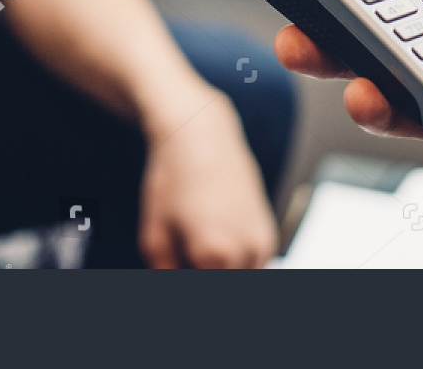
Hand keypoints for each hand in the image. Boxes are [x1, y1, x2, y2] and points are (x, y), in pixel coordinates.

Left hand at [137, 91, 277, 267]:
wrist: (201, 136)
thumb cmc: (173, 180)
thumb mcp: (154, 235)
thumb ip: (165, 272)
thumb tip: (173, 281)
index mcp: (216, 255)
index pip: (203, 287)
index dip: (185, 276)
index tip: (175, 266)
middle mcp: (247, 251)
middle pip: (226, 281)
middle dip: (203, 274)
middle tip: (184, 258)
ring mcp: (262, 242)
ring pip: (243, 277)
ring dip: (221, 272)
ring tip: (196, 252)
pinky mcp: (268, 233)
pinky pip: (254, 266)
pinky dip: (235, 265)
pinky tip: (214, 241)